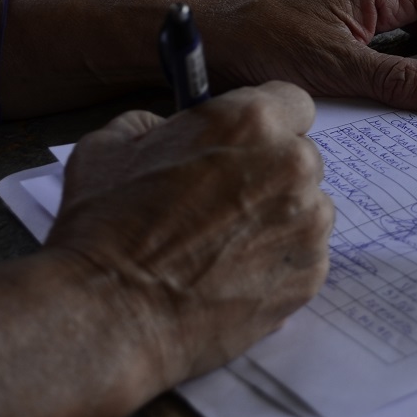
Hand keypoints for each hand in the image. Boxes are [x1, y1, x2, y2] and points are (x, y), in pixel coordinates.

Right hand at [45, 83, 333, 384]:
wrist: (110, 314)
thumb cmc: (106, 228)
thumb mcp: (111, 146)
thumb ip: (156, 125)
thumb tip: (169, 129)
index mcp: (252, 121)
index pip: (291, 102)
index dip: (266, 123)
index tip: (247, 142)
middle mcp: (293, 165)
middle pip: (300, 157)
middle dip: (270, 173)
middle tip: (224, 200)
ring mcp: (308, 223)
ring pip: (307, 209)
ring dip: (277, 219)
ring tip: (222, 246)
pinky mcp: (309, 275)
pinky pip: (303, 257)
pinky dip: (276, 264)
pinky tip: (230, 277)